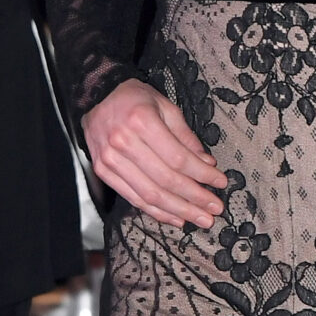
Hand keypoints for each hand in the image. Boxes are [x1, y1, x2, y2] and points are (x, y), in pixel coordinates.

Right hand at [85, 79, 227, 229]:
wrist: (95, 97)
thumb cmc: (134, 99)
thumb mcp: (165, 107)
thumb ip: (186, 137)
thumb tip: (206, 163)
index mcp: (142, 121)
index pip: (178, 159)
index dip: (202, 175)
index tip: (220, 183)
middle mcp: (123, 142)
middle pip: (166, 180)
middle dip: (195, 199)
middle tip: (214, 210)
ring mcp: (110, 160)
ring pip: (150, 195)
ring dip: (179, 210)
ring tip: (200, 218)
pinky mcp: (103, 172)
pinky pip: (134, 198)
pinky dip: (156, 211)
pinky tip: (175, 217)